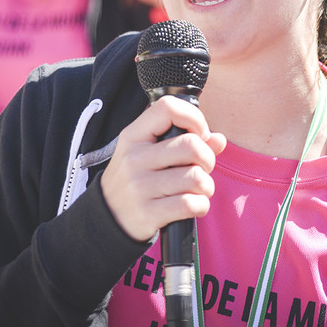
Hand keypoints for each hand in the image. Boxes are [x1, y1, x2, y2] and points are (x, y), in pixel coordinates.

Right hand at [100, 95, 226, 242]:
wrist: (108, 217)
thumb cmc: (137, 178)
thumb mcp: (148, 153)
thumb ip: (185, 141)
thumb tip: (219, 140)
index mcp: (134, 136)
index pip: (168, 108)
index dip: (194, 118)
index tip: (200, 134)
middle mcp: (134, 158)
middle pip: (191, 146)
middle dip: (208, 158)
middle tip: (201, 168)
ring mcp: (139, 187)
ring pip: (195, 178)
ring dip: (206, 186)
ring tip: (198, 190)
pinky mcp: (147, 213)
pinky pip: (190, 204)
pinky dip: (201, 205)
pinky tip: (194, 206)